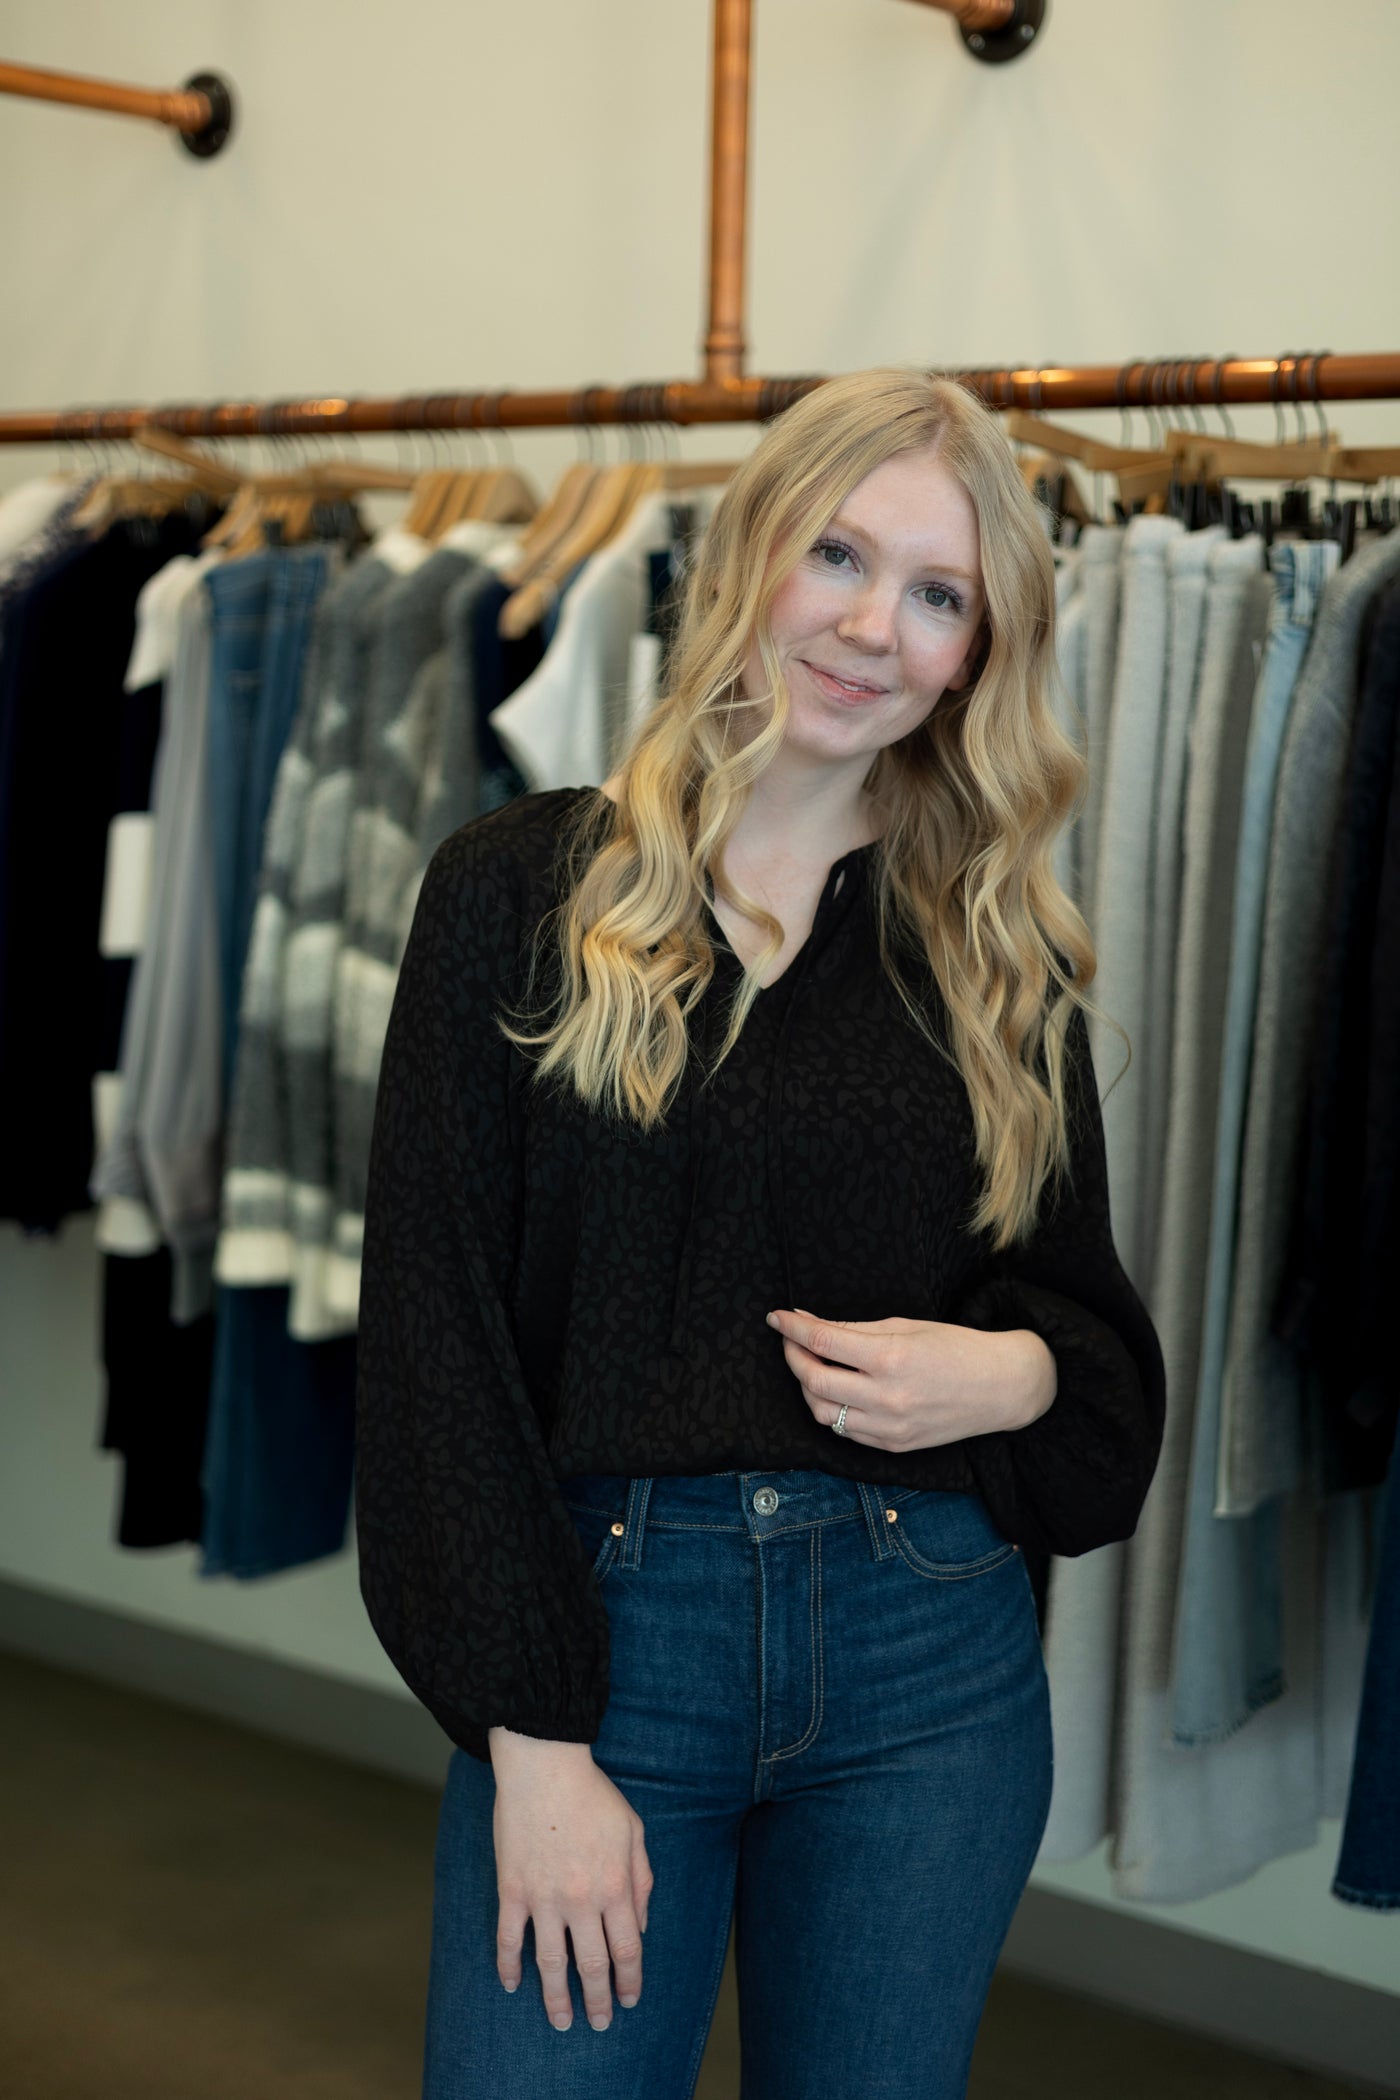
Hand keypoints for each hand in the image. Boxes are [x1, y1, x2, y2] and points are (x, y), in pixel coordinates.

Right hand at [489, 1729, 652, 2032]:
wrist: (544, 1765)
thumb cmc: (593, 1794)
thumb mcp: (634, 1830)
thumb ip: (642, 1879)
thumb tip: (641, 1924)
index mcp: (616, 1885)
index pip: (628, 1948)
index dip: (630, 1980)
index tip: (630, 1999)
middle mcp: (582, 1899)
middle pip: (592, 1965)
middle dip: (598, 2000)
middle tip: (600, 2023)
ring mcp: (543, 1897)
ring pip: (550, 1962)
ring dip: (556, 1998)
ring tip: (561, 2022)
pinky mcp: (512, 1889)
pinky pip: (508, 1938)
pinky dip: (509, 1965)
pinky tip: (512, 1985)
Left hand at [766, 1307, 1055, 1451]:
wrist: (1000, 1387)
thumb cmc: (956, 1347)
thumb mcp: (906, 1325)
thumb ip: (853, 1328)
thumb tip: (809, 1322)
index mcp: (891, 1358)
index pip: (823, 1343)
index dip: (792, 1329)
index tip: (777, 1318)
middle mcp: (887, 1397)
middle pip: (814, 1382)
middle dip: (793, 1358)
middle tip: (791, 1341)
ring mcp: (890, 1428)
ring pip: (823, 1414)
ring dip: (808, 1388)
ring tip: (812, 1367)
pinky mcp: (895, 1447)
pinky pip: (846, 1432)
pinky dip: (832, 1410)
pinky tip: (836, 1391)